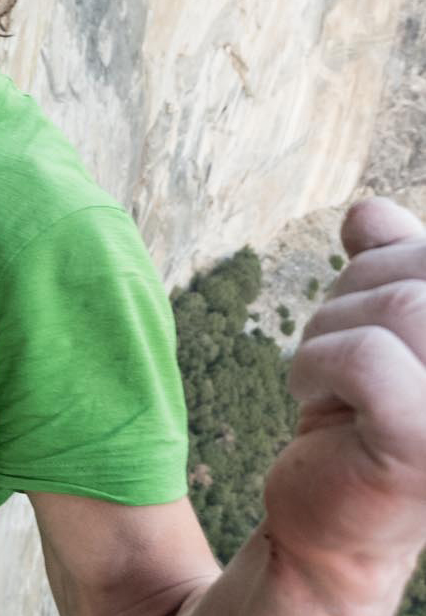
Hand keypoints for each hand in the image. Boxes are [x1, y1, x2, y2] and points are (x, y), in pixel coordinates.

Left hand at [262, 197, 425, 603]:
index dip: (392, 262)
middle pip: (421, 274)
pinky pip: (363, 355)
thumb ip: (390, 264)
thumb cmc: (362, 412)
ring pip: (401, 307)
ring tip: (329, 380)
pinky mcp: (425, 446)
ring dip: (332, 330)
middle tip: (340, 352)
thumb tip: (372, 212)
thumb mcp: (374, 323)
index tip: (368, 316)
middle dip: (357, 292)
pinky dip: (317, 365)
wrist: (331, 520)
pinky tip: (317, 402)